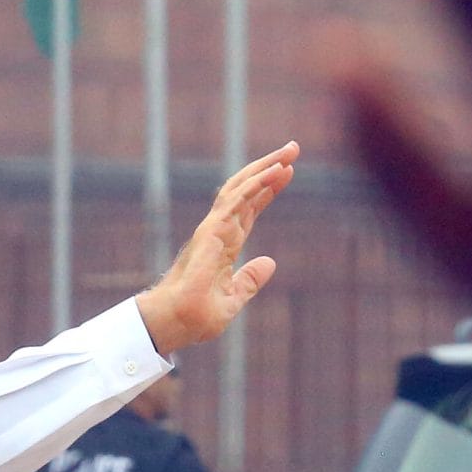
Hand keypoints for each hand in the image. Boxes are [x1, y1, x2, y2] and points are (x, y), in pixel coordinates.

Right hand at [137, 143, 298, 354]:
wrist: (178, 323)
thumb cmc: (197, 316)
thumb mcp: (234, 300)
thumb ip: (250, 280)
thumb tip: (270, 262)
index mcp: (226, 244)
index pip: (250, 208)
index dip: (268, 189)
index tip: (287, 172)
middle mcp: (220, 230)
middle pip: (247, 190)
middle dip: (270, 168)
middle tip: (293, 149)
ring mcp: (214, 229)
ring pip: (242, 188)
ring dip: (265, 168)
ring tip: (289, 153)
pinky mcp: (212, 232)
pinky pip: (236, 202)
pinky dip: (256, 185)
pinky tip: (275, 172)